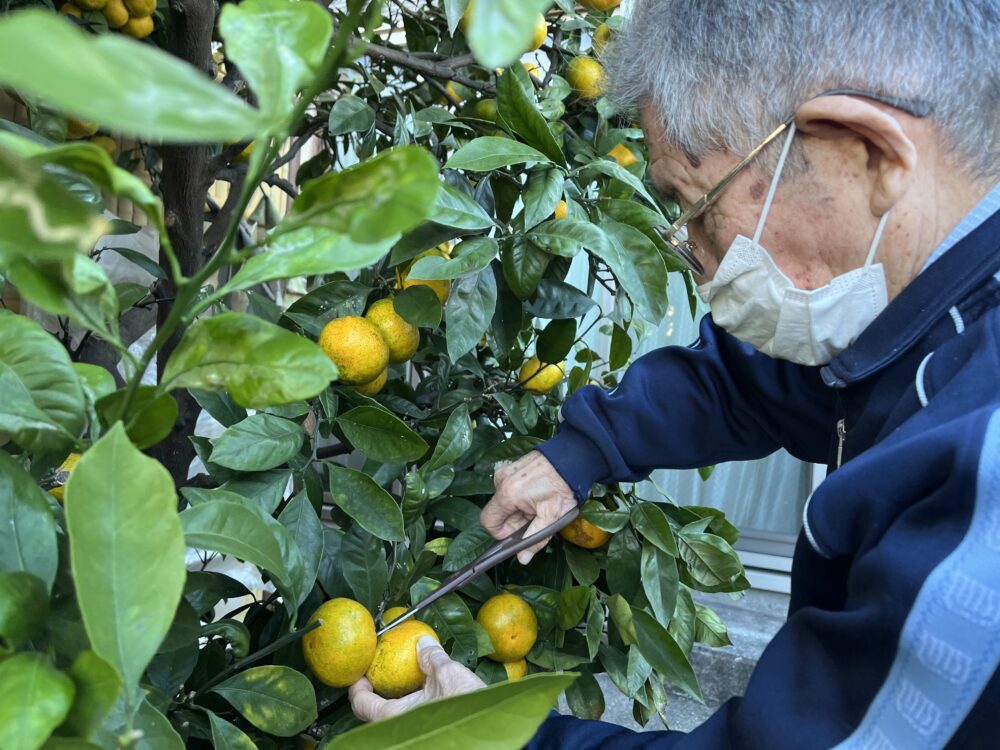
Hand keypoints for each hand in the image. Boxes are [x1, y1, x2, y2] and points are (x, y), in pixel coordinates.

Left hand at [349, 637, 484, 721]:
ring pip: (395, 718)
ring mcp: (414, 734)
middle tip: (381, 673)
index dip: (357, 686)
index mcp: (393, 717)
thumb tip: (423, 643)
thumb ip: (432, 657)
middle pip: (376, 713)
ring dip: (397, 699)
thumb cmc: (465, 708)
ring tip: (405, 680)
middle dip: (378, 692)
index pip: (362, 704)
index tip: (360, 672)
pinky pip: (412, 720)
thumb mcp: (447, 674)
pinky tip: (427, 694)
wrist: (493, 730)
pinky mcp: (430, 735)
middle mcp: (398, 729)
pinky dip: (413, 707)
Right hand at [480, 451, 576, 564]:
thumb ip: (534, 539)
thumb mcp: (551, 517)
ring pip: (505, 501)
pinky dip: (521, 496)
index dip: (502, 533)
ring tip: (539, 504)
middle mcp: (501, 480)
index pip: (488, 522)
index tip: (520, 531)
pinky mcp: (511, 467)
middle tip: (536, 516)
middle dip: (515, 520)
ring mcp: (506, 471)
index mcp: (507, 494)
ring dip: (519, 508)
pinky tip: (537, 494)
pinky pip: (509, 489)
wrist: (572, 458)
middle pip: (498, 512)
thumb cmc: (563, 486)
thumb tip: (522, 558)